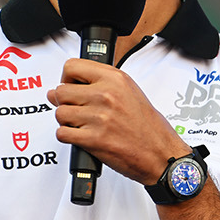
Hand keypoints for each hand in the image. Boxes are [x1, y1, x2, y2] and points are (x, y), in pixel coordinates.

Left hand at [47, 58, 186, 183]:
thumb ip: (97, 86)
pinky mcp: (93, 139)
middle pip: (61, 91)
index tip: (72, 87)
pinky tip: (82, 137)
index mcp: (115, 79)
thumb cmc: (148, 126)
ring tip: (83, 125)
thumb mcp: (129, 92)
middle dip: (65, 103)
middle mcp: (106, 95)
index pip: (72, 67)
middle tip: (78, 111)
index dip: (67, 78)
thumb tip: (59, 89)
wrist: (160, 153)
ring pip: (60, 113)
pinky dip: (68, 137)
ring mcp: (99, 117)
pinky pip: (62, 133)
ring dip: (67, 121)